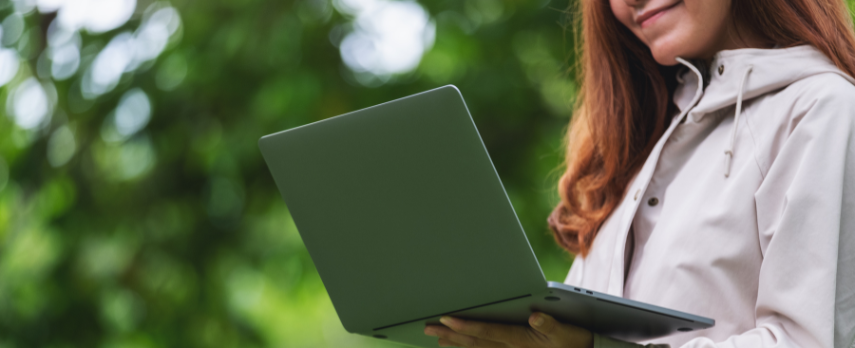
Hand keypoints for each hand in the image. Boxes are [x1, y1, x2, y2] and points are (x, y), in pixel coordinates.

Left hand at [423, 312, 593, 347]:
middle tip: (428, 327)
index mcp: (522, 340)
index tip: (446, 319)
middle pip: (476, 342)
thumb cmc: (574, 341)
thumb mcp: (567, 332)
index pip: (488, 332)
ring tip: (437, 337)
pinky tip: (460, 347)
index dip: (466, 326)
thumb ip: (550, 325)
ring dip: (457, 344)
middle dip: (451, 335)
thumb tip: (536, 316)